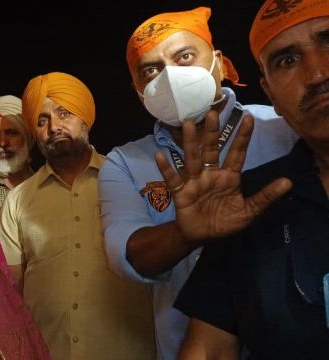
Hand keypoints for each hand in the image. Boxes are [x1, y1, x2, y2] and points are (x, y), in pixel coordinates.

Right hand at [154, 110, 291, 246]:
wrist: (202, 236)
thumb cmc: (225, 222)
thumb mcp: (248, 211)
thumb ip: (265, 197)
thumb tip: (288, 182)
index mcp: (229, 177)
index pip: (237, 153)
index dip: (242, 137)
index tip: (248, 118)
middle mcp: (211, 174)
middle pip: (211, 150)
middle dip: (212, 133)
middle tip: (212, 112)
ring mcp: (194, 182)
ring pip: (192, 159)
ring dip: (190, 142)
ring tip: (189, 124)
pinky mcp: (180, 192)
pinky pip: (173, 179)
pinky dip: (166, 168)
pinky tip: (160, 156)